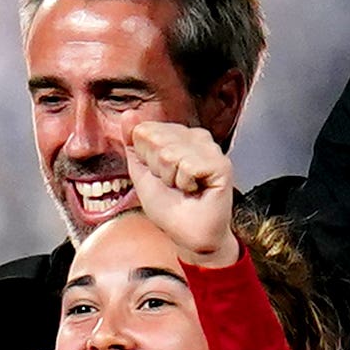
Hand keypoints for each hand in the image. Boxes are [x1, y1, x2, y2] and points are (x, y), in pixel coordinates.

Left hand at [122, 117, 238, 267]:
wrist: (188, 234)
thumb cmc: (169, 206)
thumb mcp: (142, 172)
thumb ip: (134, 143)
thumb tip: (127, 114)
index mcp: (179, 135)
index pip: (145, 130)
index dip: (145, 159)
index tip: (160, 176)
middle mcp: (197, 137)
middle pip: (156, 139)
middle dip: (157, 168)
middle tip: (172, 184)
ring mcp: (211, 149)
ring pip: (171, 152)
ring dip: (171, 178)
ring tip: (184, 188)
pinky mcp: (222, 164)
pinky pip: (188, 165)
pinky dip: (185, 183)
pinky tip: (196, 190)